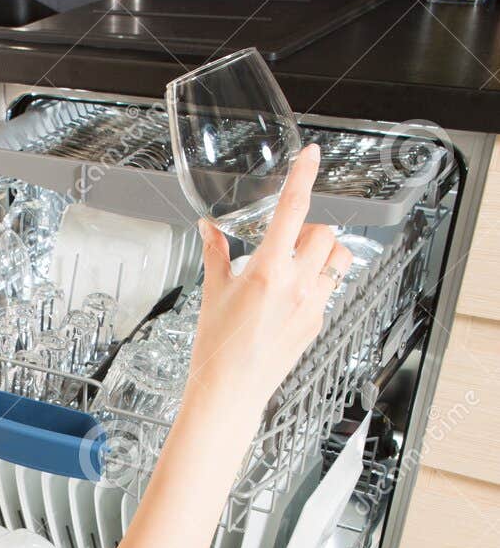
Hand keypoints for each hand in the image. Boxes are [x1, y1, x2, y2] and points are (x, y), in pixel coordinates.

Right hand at [185, 144, 353, 417]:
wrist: (229, 393)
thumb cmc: (217, 349)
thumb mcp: (212, 293)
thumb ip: (216, 253)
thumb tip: (210, 228)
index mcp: (267, 271)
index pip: (292, 209)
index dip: (304, 175)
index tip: (311, 154)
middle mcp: (296, 285)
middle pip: (324, 232)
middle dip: (309, 229)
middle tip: (288, 240)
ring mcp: (311, 305)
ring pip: (337, 260)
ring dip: (322, 253)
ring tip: (299, 264)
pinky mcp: (317, 324)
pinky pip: (329, 289)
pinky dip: (316, 282)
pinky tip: (292, 296)